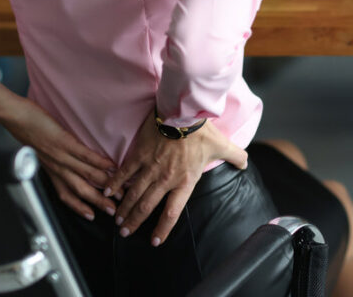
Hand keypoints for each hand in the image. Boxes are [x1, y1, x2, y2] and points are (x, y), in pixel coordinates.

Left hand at [3, 98, 118, 220]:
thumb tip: (60, 161)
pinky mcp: (64, 143)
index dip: (79, 207)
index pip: (66, 195)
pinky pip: (84, 156)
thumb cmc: (25, 131)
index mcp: (50, 170)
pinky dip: (99, 162)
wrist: (15, 118)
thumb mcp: (36, 151)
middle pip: (80, 190)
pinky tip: (111, 166)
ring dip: (104, 185)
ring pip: (86, 176)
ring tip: (119, 190)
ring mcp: (61, 156)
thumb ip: (50, 159)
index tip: (92, 215)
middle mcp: (56, 168)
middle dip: (98, 202)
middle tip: (113, 210)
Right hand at [103, 114, 247, 246]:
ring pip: (134, 193)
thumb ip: (235, 157)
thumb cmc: (202, 130)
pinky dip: (115, 183)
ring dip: (124, 208)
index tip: (155, 241)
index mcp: (185, 181)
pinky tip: (107, 192)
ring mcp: (150, 167)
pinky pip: (124, 172)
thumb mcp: (222, 146)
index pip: (172, 212)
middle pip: (147, 206)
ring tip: (117, 219)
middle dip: (135, 222)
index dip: (163, 228)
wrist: (183, 110)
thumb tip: (245, 164)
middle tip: (125, 232)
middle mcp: (166, 178)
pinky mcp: (140, 154)